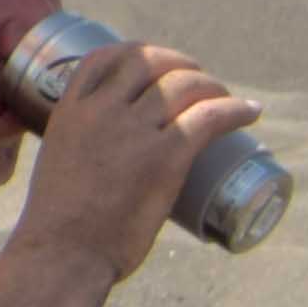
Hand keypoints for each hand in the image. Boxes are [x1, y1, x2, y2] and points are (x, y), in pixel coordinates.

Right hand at [21, 33, 252, 283]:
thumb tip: (106, 166)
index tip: (154, 63)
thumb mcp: (59, 166)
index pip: (104, 57)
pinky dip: (235, 108)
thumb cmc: (57, 227)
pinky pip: (210, 117)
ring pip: (185, 84)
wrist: (64, 254)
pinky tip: (250, 110)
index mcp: (71, 111)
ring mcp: (136, 132)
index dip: (135, 52)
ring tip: (225, 97)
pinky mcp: (167, 157)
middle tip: (196, 80)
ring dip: (211, 84)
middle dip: (179, 63)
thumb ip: (82, 154)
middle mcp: (103, 111)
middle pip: (149, 62)